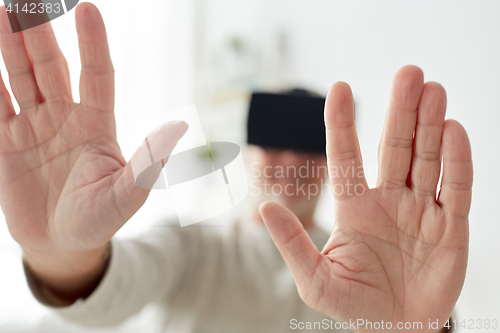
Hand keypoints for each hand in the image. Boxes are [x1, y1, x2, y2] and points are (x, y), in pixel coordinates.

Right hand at [0, 3, 185, 293]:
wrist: (64, 245)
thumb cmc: (100, 219)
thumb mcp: (128, 194)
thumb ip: (148, 162)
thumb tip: (180, 126)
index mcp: (97, 125)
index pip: (97, 74)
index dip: (93, 44)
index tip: (88, 9)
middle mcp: (66, 119)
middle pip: (52, 67)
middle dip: (41, 33)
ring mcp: (34, 128)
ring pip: (21, 78)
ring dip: (10, 47)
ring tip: (4, 11)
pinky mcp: (7, 144)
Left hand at [260, 66, 471, 331]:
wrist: (397, 332)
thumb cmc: (353, 306)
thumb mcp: (314, 279)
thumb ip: (292, 243)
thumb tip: (265, 207)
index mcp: (354, 208)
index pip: (345, 158)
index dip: (342, 123)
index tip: (338, 87)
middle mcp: (389, 201)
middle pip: (394, 147)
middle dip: (401, 111)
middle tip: (408, 73)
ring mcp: (421, 211)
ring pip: (427, 159)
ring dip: (430, 125)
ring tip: (432, 90)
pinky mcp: (451, 228)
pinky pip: (456, 189)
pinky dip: (456, 162)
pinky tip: (453, 131)